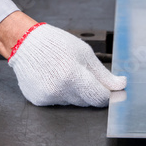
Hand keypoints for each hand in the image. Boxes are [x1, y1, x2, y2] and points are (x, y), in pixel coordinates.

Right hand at [7, 22, 126, 106]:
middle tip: (83, 75)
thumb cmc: (55, 44)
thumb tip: (120, 85)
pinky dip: (61, 93)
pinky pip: (58, 102)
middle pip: (87, 102)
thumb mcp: (84, 53)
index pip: (99, 97)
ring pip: (73, 103)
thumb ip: (103, 74)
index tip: (110, 91)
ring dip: (75, 92)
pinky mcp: (38, 100)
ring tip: (65, 73)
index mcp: (73, 76)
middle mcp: (59, 90)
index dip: (107, 94)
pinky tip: (54, 78)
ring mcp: (48, 97)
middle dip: (90, 91)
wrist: (25, 42)